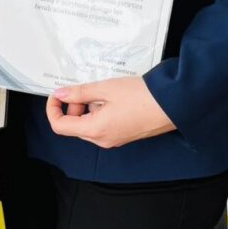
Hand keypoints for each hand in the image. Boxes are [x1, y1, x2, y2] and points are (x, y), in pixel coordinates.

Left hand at [45, 76, 175, 148]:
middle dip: (73, 107)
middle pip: (74, 126)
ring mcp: (114, 139)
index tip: (58, 94)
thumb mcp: (106, 89)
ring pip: (89, 125)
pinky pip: (103, 125)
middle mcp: (103, 139)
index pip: (60, 126)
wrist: (174, 104)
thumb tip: (61, 94)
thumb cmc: (143, 97)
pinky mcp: (124, 135)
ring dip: (88, 108)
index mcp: (95, 130)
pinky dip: (101, 111)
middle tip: (84, 90)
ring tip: (104, 91)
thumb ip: (80, 93)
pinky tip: (114, 98)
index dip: (53, 109)